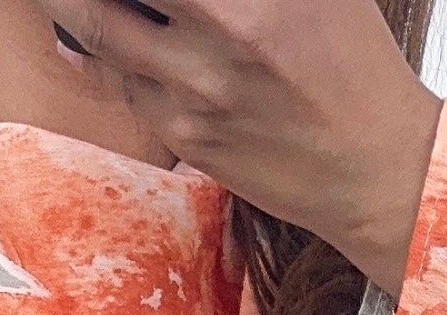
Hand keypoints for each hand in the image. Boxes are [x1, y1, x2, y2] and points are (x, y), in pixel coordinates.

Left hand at [50, 0, 440, 293]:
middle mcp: (215, 44)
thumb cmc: (348, 60)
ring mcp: (191, 97)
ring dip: (77, 5)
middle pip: (105, 2)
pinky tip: (112, 30)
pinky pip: (123, 82)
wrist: (369, 166)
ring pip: (100, 34)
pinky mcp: (181, 138)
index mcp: (251, 2)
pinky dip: (107, 49)